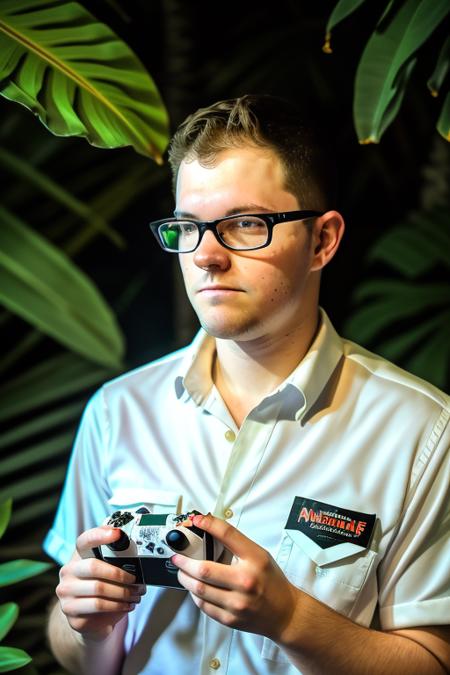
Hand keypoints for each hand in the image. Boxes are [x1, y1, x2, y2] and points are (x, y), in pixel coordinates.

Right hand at [56, 526, 145, 640]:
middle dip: (120, 574)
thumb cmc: (103, 586)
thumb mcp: (108, 570)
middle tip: (136, 581)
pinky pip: (98, 606)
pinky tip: (126, 605)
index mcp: (78, 555)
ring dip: (123, 593)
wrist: (89, 616)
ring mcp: (66, 592)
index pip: (85, 540)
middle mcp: (68, 571)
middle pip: (94, 567)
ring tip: (135, 595)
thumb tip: (138, 555)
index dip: (99, 535)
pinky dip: (117, 606)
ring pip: (98, 589)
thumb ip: (116, 558)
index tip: (117, 533)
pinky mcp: (70, 610)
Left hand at [172, 514, 299, 641]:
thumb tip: (209, 530)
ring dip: (185, 578)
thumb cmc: (271, 581)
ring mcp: (237, 603)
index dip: (208, 524)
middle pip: (204, 569)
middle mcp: (246, 582)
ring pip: (199, 589)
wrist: (285, 613)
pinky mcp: (230, 619)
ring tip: (182, 571)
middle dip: (185, 561)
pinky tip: (194, 587)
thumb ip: (236, 544)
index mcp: (255, 560)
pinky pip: (203, 605)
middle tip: (178, 556)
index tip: (196, 520)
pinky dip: (195, 594)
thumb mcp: (259, 555)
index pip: (228, 535)